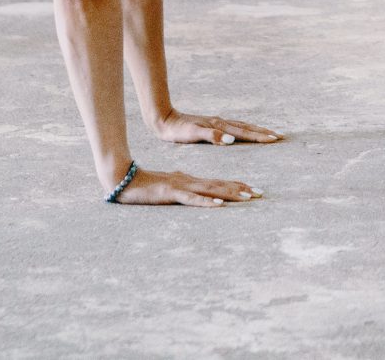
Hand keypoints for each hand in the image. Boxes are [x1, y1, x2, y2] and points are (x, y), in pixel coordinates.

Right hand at [111, 166, 261, 206]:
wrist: (123, 179)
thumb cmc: (146, 185)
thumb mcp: (170, 187)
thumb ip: (185, 189)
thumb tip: (200, 193)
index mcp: (190, 180)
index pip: (218, 183)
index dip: (237, 186)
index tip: (255, 191)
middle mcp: (190, 181)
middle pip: (220, 185)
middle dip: (241, 190)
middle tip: (261, 194)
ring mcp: (181, 186)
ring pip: (211, 190)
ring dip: (230, 194)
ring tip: (248, 197)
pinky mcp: (171, 193)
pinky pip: (192, 199)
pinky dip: (207, 201)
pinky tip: (219, 204)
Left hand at [153, 111, 282, 145]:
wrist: (163, 120)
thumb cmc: (177, 130)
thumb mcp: (193, 134)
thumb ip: (212, 136)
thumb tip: (231, 140)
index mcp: (219, 126)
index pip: (244, 132)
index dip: (260, 136)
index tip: (275, 139)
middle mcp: (220, 123)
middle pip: (247, 127)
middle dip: (263, 132)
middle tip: (280, 136)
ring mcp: (217, 123)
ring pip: (242, 126)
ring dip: (256, 130)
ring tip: (268, 133)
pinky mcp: (212, 125)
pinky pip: (234, 127)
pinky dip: (245, 130)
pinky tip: (244, 133)